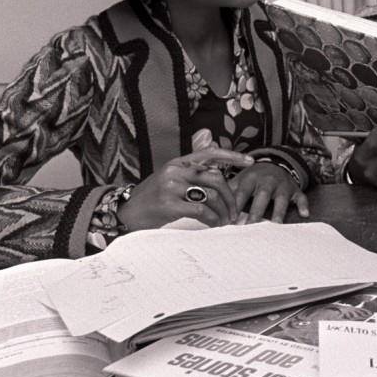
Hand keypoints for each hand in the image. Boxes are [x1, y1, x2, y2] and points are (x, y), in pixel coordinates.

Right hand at [118, 147, 252, 230]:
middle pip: (216, 178)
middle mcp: (175, 170)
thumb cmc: (153, 198)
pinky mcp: (169, 204)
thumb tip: (216, 160)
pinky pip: (201, 210)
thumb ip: (191, 170)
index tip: (250, 162)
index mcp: (178, 162)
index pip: (210, 153)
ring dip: (223, 211)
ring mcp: (171, 187)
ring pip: (211, 195)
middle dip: (230, 196)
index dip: (232, 156)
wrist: (126, 213)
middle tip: (234, 211)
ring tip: (224, 220)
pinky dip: (212, 219)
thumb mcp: (170, 178)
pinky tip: (213, 224)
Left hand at [230, 161, 308, 222]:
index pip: (241, 194)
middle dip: (255, 212)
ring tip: (275, 225)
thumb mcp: (239, 180)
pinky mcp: (294, 189)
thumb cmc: (252, 178)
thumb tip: (209, 207)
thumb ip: (226, 192)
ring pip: (280, 198)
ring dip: (278, 212)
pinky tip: (305, 214)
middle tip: (250, 228)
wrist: (274, 164)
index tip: (229, 222)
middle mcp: (266, 180)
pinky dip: (303, 205)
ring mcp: (281, 185)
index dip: (235, 207)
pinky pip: (300, 197)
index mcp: (249, 178)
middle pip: (261, 196)